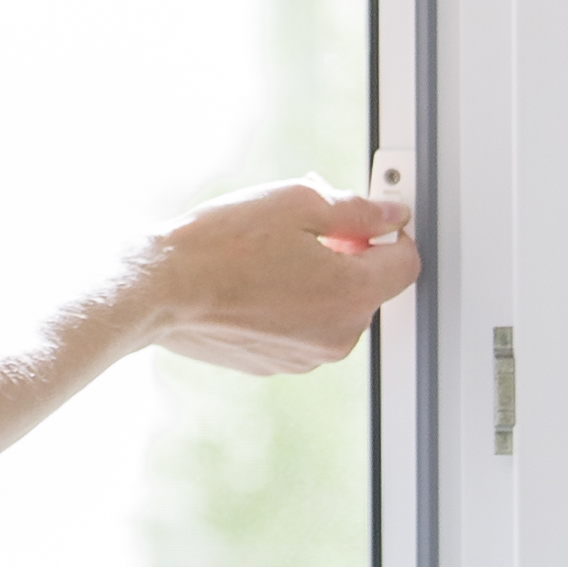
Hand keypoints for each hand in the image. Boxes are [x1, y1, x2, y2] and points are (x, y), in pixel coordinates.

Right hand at [144, 178, 420, 376]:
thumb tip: (392, 214)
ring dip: (317, 279)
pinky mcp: (274, 364)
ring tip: (268, 252)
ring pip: (332, 308)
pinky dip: (288, 304)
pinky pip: (300, 328)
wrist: (160, 289)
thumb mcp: (298, 202)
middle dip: (348, 254)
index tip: (369, 219)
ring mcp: (305, 356)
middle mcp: (338, 335)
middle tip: (301, 226)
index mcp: (353, 294)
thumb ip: (357, 210)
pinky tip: (253, 280)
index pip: (407, 262)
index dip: (391, 233)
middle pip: (368, 287)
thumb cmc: (220, 245)